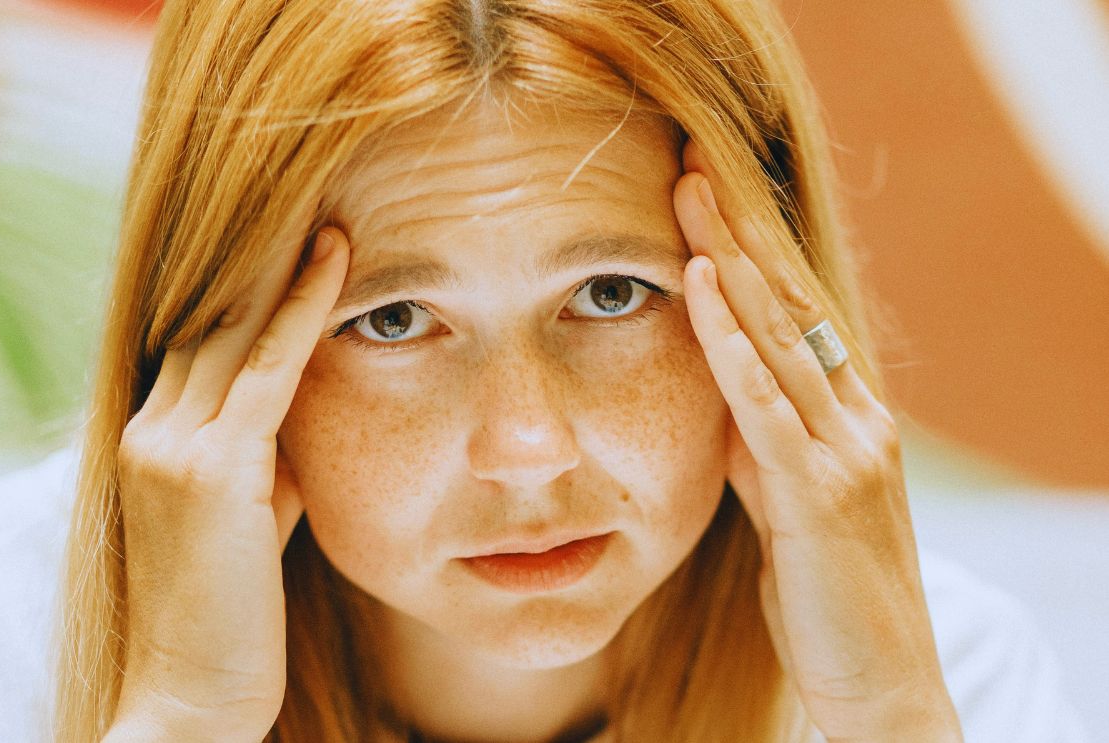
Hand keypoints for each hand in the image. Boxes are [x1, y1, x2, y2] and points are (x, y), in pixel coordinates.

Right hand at [110, 213, 348, 738]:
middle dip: (265, 260)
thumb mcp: (252, 514)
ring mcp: (172, 447)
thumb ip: (270, 454)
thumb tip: (311, 405)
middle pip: (211, 317)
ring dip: (284, 265)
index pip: (203, 340)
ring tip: (332, 208)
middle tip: (320, 200)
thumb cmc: (232, 613)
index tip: (300, 237)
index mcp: (152, 438)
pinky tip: (337, 260)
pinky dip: (302, 308)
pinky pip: (266, 368)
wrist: (191, 694)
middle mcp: (149, 429)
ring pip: (233, 328)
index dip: (250, 286)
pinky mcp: (208, 470)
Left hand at [673, 142, 961, 742]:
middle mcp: (856, 417)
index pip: (795, 313)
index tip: (702, 194)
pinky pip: (766, 404)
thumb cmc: (824, 593)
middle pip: (792, 303)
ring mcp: (845, 451)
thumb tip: (719, 391)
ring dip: (733, 260)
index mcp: (847, 415)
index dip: (751, 249)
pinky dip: (732, 342)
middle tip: (690, 163)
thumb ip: (758, 442)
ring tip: (689, 195)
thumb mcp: (783, 500)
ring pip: (782, 335)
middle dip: (740, 230)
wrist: (879, 683)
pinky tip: (704, 289)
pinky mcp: (821, 494)